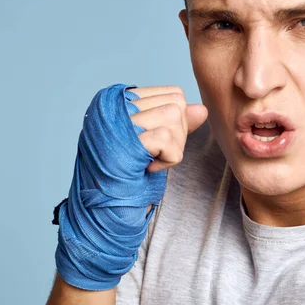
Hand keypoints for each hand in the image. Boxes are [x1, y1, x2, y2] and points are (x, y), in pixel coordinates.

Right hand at [54, 84, 207, 289]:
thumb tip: (201, 109)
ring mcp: (117, 121)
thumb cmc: (127, 176)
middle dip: (178, 135)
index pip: (173, 94)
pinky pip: (168, 139)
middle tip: (153, 155)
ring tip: (150, 161)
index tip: (155, 144)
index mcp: (116, 99)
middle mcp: (113, 104)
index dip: (176, 122)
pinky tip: (148, 169)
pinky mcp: (126, 140)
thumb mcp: (154, 143)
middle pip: (176, 104)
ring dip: (173, 148)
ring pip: (174, 118)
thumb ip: (176, 123)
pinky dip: (168, 159)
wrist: (104, 210)